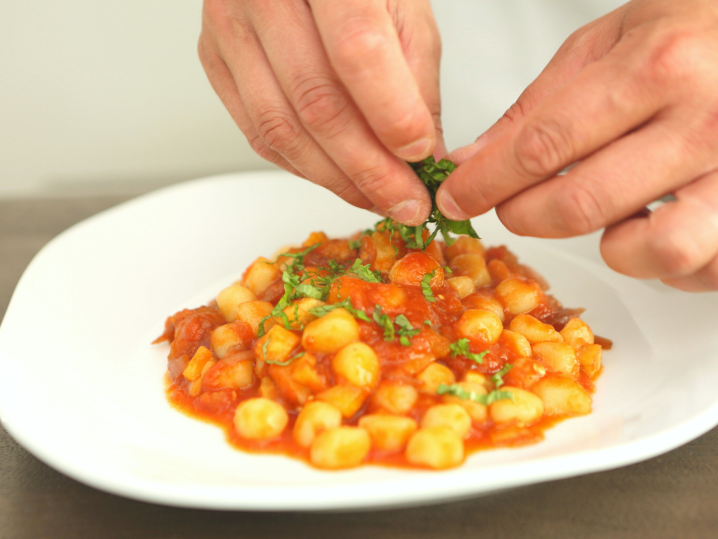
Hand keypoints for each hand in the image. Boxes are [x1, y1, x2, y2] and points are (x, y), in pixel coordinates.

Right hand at [199, 0, 442, 225]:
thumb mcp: (402, 7)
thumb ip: (415, 80)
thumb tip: (422, 155)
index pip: (356, 49)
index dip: (390, 112)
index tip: (418, 154)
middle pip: (316, 101)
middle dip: (367, 167)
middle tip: (404, 199)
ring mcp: (231, 27)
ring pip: (282, 129)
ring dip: (335, 179)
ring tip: (375, 198)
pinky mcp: (215, 60)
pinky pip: (258, 134)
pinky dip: (302, 166)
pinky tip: (335, 177)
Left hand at [438, 0, 717, 291]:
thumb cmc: (697, 30)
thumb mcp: (611, 41)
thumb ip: (538, 104)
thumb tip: (474, 159)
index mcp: (658, 68)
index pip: (542, 146)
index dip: (485, 182)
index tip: (457, 197)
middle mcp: (704, 122)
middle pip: (580, 206)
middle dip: (525, 215)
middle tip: (514, 204)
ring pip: (652, 251)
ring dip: (612, 245)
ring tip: (610, 214)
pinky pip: (699, 268)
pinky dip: (666, 260)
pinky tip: (659, 224)